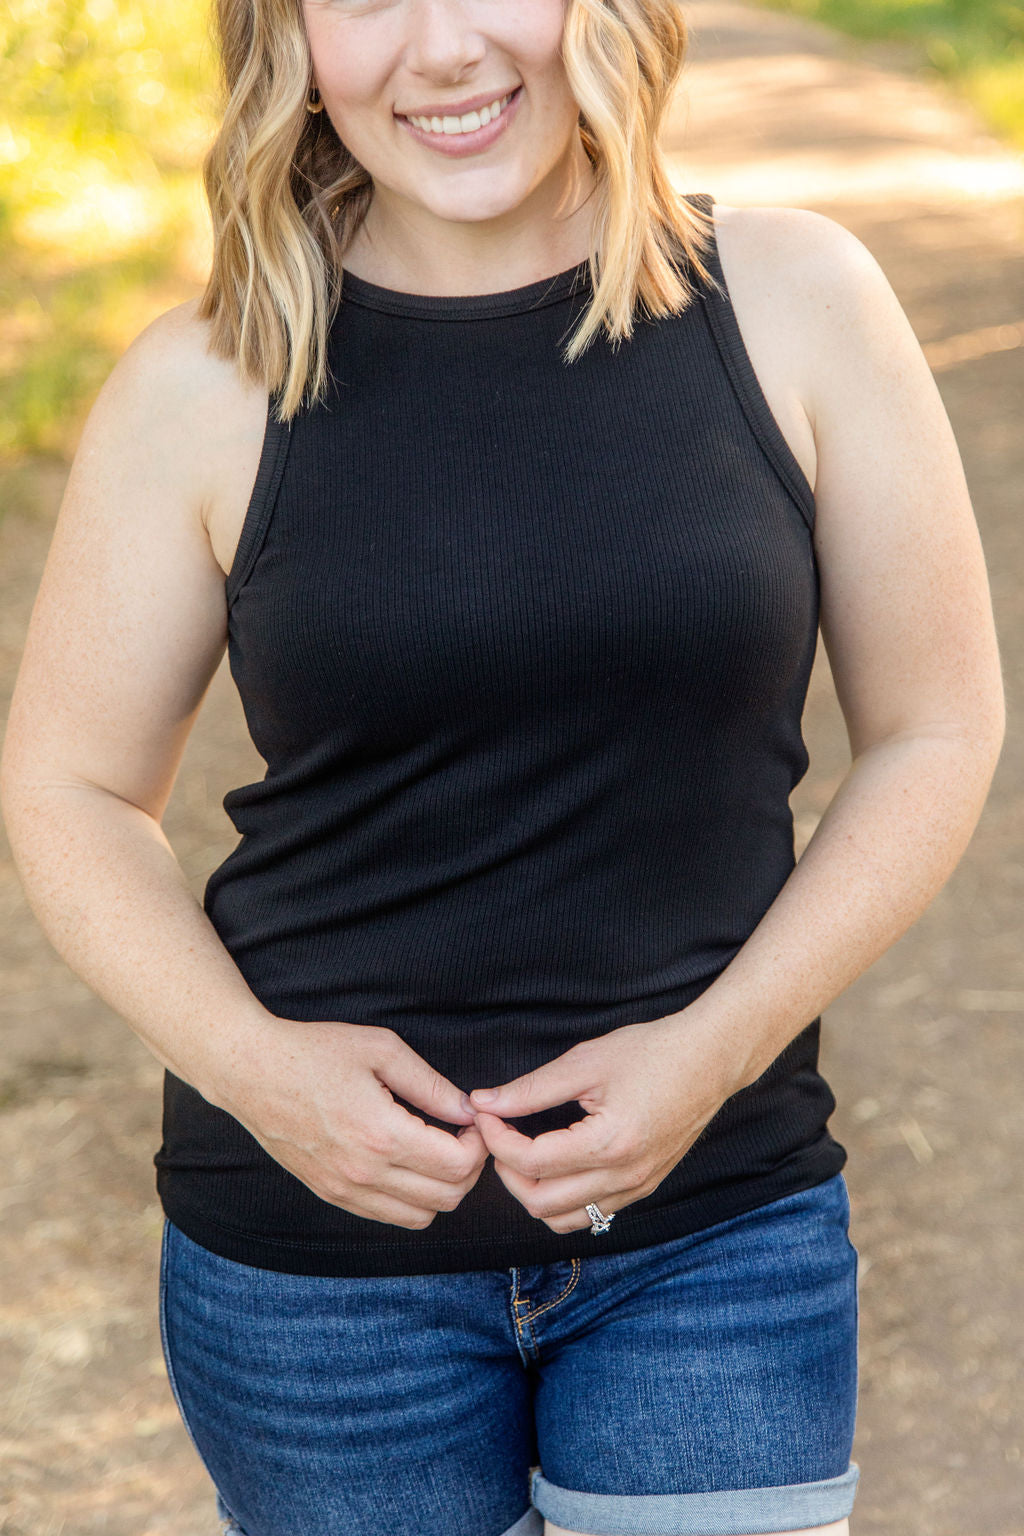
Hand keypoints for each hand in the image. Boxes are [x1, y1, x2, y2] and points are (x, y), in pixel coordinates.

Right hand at [220, 1018, 488, 1229]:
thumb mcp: (381, 1049)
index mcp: (382, 1134)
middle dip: (469, 1167)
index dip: (479, 1143)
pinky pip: (387, 1217)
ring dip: (442, 1188)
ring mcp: (345, 1190)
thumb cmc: (314, 1051)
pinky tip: (406, 1163)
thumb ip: (430, 1084)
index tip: (472, 1119)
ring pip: (421, 1217)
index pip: (458, 1165)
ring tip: (436, 1150)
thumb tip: (467, 1109)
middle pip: (448, 1197)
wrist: (249, 1071)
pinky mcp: (330, 1195)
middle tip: (461, 1134)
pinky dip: (410, 1200)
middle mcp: (365, 1173)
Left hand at [468, 1016, 737, 1233]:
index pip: (531, 1162)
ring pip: (564, 1220)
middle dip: (507, 1172)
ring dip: (532, 1193)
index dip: (496, 1139)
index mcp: (608, 1144)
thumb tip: (484, 1102)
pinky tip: (555, 1165)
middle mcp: (624, 1176)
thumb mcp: (585, 1062)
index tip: (485, 1113)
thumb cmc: (651, 1052)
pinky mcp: (644, 1187)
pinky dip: (563, 1200)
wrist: (710, 1059)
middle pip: (541, 1202)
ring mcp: (637, 1187)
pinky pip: (592, 1214)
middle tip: (498, 1135)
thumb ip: (531, 1088)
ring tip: (522, 1154)